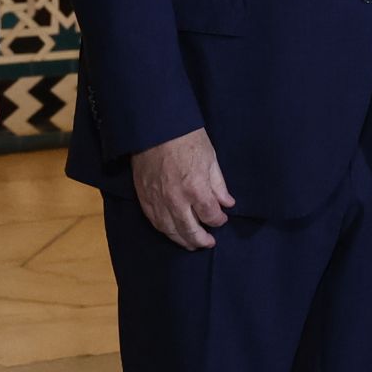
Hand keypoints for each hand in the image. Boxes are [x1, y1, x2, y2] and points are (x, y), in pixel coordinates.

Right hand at [131, 127, 234, 249]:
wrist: (155, 127)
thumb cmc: (186, 138)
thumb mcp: (210, 158)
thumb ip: (218, 185)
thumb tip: (227, 203)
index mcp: (196, 188)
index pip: (210, 216)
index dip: (219, 220)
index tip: (221, 218)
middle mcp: (176, 200)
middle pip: (190, 231)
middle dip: (202, 239)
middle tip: (209, 242)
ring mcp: (158, 201)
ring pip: (171, 231)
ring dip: (183, 240)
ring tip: (192, 244)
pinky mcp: (144, 198)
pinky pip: (155, 222)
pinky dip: (166, 231)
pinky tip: (173, 232)